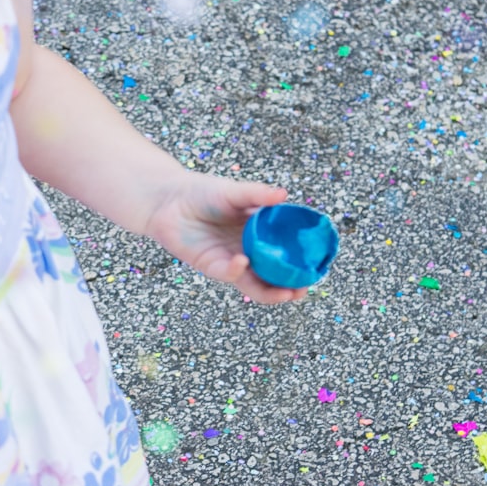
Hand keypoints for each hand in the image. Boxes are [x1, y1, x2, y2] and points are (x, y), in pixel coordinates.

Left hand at [144, 172, 308, 303]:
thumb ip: (257, 195)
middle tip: (305, 288)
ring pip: (256, 283)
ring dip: (272, 292)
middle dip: (291, 286)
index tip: (318, 264)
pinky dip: (238, 270)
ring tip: (287, 293)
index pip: (286, 251)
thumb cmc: (203, 193)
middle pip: (275, 274)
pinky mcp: (212, 265)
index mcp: (260, 233)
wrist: (168, 200)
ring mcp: (232, 260)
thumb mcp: (234, 191)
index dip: (302, 260)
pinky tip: (243, 261)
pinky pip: (229, 273)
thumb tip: (284, 194)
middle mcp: (250, 250)